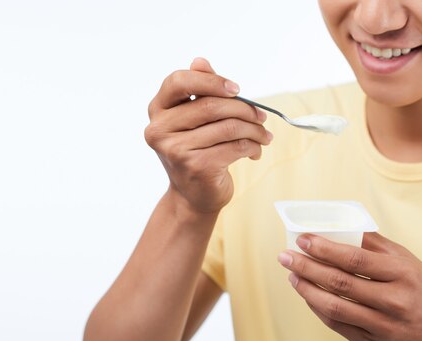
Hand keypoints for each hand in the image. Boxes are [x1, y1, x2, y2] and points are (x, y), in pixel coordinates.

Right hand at [144, 57, 272, 213]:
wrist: (192, 198)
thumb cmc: (195, 153)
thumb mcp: (193, 121)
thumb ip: (198, 92)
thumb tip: (200, 61)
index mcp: (158, 111)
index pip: (179, 82)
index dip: (211, 81)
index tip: (236, 89)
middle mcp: (161, 130)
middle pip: (211, 105)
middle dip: (244, 109)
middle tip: (262, 116)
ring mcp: (177, 150)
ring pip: (229, 127)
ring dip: (254, 130)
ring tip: (263, 136)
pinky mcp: (197, 166)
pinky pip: (236, 147)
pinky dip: (253, 147)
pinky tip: (255, 151)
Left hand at [277, 232, 421, 340]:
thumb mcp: (408, 260)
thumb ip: (375, 244)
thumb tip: (340, 225)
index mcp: (402, 274)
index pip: (354, 259)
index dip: (324, 248)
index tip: (302, 239)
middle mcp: (394, 301)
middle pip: (339, 283)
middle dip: (306, 267)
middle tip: (285, 257)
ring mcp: (383, 327)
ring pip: (334, 307)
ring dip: (307, 290)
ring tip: (292, 277)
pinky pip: (338, 325)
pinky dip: (318, 309)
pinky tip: (308, 295)